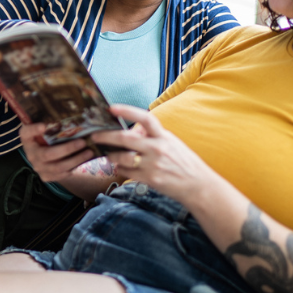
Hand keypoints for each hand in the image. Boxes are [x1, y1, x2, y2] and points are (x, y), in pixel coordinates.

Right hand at [18, 123, 93, 182]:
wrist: (43, 155)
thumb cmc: (46, 137)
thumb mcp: (45, 128)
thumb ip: (51, 123)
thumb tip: (64, 119)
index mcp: (27, 138)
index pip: (26, 133)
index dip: (34, 130)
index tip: (44, 126)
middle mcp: (30, 154)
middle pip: (48, 154)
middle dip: (67, 149)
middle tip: (83, 142)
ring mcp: (38, 167)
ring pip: (58, 167)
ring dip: (75, 160)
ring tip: (89, 152)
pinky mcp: (46, 176)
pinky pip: (62, 174)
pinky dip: (74, 167)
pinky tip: (84, 160)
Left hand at [91, 104, 218, 202]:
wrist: (198, 185)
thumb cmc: (184, 162)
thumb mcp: (172, 143)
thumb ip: (153, 135)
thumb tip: (134, 129)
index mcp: (163, 136)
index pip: (145, 118)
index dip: (127, 111)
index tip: (112, 107)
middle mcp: (157, 148)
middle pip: (125, 139)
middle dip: (106, 136)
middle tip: (95, 135)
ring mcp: (153, 165)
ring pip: (122, 158)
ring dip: (111, 156)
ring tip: (107, 154)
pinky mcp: (149, 179)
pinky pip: (127, 172)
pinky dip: (119, 169)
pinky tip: (119, 167)